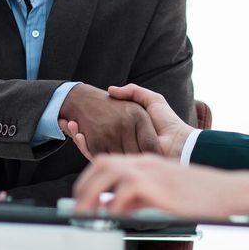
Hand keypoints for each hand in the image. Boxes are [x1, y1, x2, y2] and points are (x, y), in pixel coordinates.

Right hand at [64, 84, 194, 158]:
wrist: (180, 143)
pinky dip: (83, 144)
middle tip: (69, 118)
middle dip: (82, 128)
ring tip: (69, 122)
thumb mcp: (152, 100)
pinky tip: (76, 132)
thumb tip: (112, 90)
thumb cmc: (168, 121)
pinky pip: (95, 153)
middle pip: (98, 134)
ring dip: (79, 136)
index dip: (93, 117)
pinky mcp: (118, 159)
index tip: (81, 111)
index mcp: (130, 129)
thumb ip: (135, 92)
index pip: (108, 122)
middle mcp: (122, 140)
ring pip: (93, 144)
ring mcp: (120, 150)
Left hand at [72, 155, 248, 219]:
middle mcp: (145, 162)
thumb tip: (113, 209)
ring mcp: (151, 170)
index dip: (87, 172)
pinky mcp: (158, 185)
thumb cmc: (199, 195)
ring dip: (91, 192)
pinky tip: (111, 216)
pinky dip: (113, 204)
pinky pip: (126, 190)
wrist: (227, 191)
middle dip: (83, 184)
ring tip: (85, 212)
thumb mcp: (162, 195)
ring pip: (108, 170)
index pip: (107, 160)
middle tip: (76, 205)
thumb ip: (137, 198)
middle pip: (102, 162)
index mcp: (145, 162)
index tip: (77, 191)